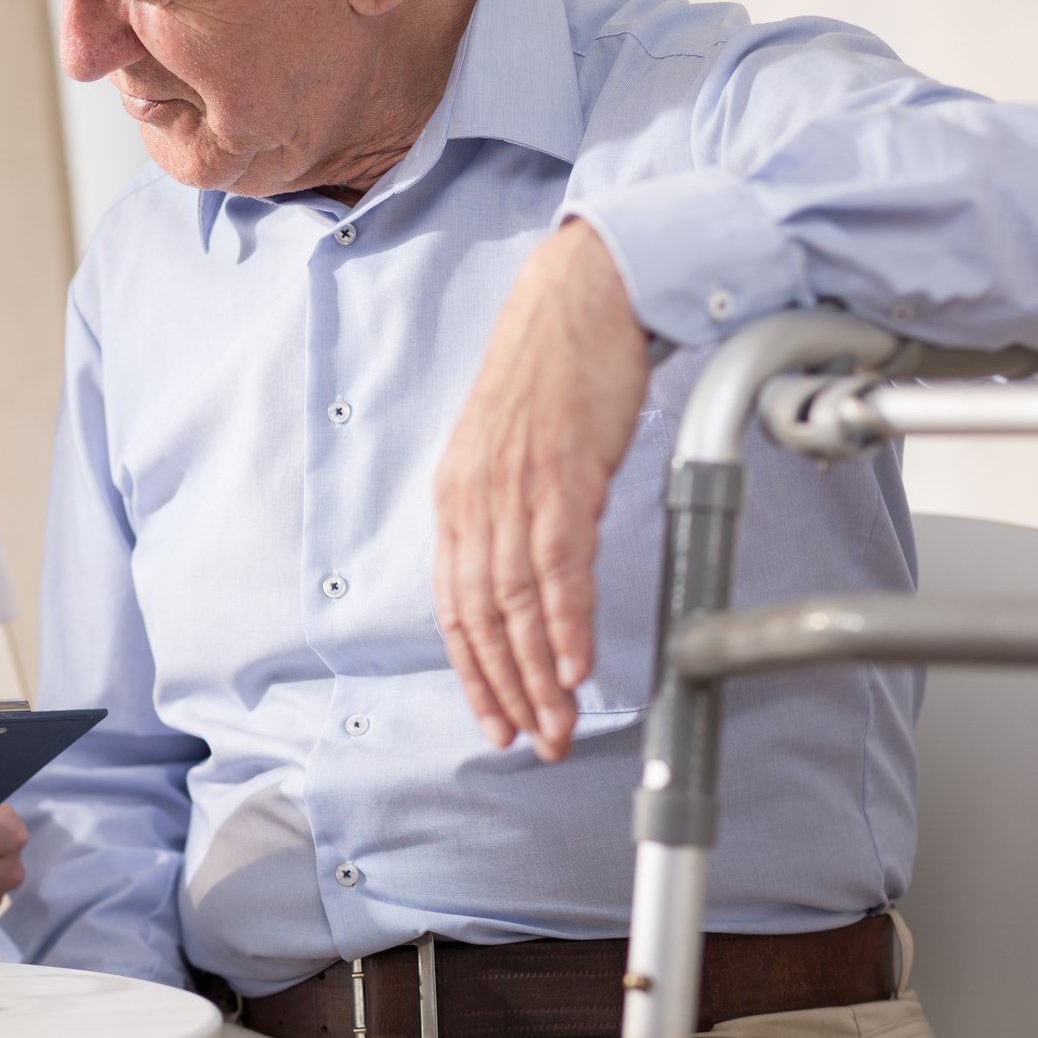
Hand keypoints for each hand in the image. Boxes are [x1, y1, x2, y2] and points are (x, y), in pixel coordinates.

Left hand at [432, 219, 651, 759]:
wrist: (584, 296)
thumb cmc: (556, 369)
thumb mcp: (513, 449)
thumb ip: (510, 509)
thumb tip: (528, 569)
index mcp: (457, 495)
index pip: (454, 604)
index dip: (473, 670)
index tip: (493, 717)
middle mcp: (474, 498)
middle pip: (481, 617)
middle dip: (506, 689)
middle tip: (530, 740)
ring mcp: (514, 488)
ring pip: (516, 604)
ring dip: (539, 674)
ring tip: (557, 723)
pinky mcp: (561, 475)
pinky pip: (557, 567)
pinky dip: (566, 624)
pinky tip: (576, 665)